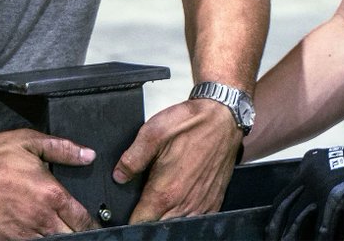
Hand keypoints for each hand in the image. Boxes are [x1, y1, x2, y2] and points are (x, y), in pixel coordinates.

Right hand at [0, 129, 98, 239]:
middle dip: (75, 233)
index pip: (82, 218)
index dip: (91, 224)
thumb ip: (62, 149)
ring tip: (55, 232)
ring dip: (55, 237)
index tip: (94, 225)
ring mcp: (23, 234)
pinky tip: (33, 235)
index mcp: (52, 195)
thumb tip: (88, 155)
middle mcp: (41, 219)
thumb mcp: (30, 142)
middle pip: (70, 236)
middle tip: (77, 230)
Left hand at [113, 98, 241, 221]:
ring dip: (167, 214)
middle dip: (148, 214)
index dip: (131, 216)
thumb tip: (119, 176)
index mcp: (165, 192)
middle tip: (148, 194)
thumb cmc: (191, 123)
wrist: (224, 118)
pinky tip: (182, 193)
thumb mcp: (153, 132)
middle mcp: (184, 204)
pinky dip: (185, 212)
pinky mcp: (213, 202)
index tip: (131, 205)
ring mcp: (201, 205)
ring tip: (166, 192)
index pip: (139, 222)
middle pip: (157, 225)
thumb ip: (132, 158)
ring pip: (176, 223)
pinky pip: (195, 219)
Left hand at [266, 127, 343, 240]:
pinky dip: (321, 238)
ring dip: (292, 236)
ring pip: (298, 217)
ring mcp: (320, 184)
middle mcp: (309, 172)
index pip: (285, 193)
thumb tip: (311, 209)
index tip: (274, 227)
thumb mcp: (336, 169)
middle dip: (277, 227)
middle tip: (273, 239)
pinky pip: (323, 225)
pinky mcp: (334, 197)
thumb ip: (321, 184)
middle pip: (285, 205)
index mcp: (308, 164)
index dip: (278, 213)